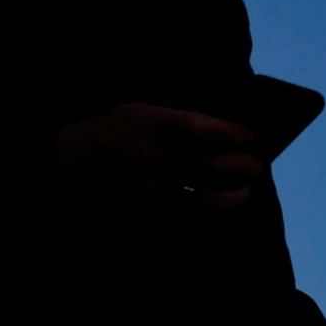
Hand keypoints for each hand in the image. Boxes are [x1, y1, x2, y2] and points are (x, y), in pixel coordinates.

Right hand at [53, 102, 267, 207]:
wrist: (68, 165)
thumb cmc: (110, 132)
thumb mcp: (138, 112)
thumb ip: (175, 121)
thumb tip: (222, 132)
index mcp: (143, 123)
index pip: (192, 127)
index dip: (226, 132)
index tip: (251, 135)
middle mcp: (144, 156)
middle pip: (201, 163)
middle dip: (236, 165)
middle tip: (256, 165)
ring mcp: (144, 186)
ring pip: (197, 196)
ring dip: (228, 196)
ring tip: (244, 192)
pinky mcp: (144, 209)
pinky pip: (184, 214)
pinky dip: (209, 212)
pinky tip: (223, 206)